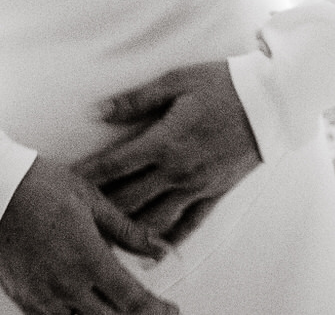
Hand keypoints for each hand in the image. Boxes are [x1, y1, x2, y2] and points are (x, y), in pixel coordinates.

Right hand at [0, 157, 179, 314]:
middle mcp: (67, 284)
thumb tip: (159, 248)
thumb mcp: (91, 199)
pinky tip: (81, 307)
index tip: (169, 309)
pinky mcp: (23, 299)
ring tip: (113, 305)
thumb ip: (127, 230)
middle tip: (147, 308)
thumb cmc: (38, 185)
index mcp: (88, 258)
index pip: (133, 301)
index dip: (157, 310)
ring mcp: (43, 296)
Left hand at [74, 61, 261, 246]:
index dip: (87, 175)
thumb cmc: (221, 85)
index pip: (115, 165)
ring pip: (155, 220)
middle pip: (129, 199)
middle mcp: (178, 171)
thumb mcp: (175, 81)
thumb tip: (96, 111)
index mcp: (165, 141)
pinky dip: (168, 241)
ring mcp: (198, 187)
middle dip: (99, 209)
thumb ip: (134, 100)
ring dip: (129, 231)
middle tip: (75, 218)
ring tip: (104, 240)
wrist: (269, 102)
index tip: (65, 182)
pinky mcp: (215, 195)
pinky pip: (189, 226)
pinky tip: (151, 252)